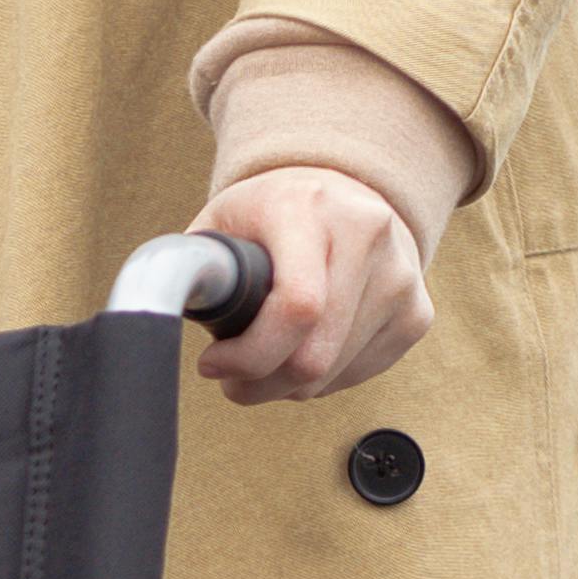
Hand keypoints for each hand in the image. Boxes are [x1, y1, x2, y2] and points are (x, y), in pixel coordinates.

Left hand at [190, 165, 432, 404]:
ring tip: (267, 358)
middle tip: (231, 380)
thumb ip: (195, 267)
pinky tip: (306, 349)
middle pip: (313, 357)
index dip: (249, 356)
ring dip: (286, 385)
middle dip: (260, 383)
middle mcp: (367, 235)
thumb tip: (160, 316)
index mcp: (309, 207)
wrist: (343, 193)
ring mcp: (401, 276)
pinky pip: (358, 375)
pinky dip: (322, 380)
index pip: (297, 307)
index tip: (213, 363)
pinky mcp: (417, 312)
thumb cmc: (270, 216)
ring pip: (332, 376)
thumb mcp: (222, 222)